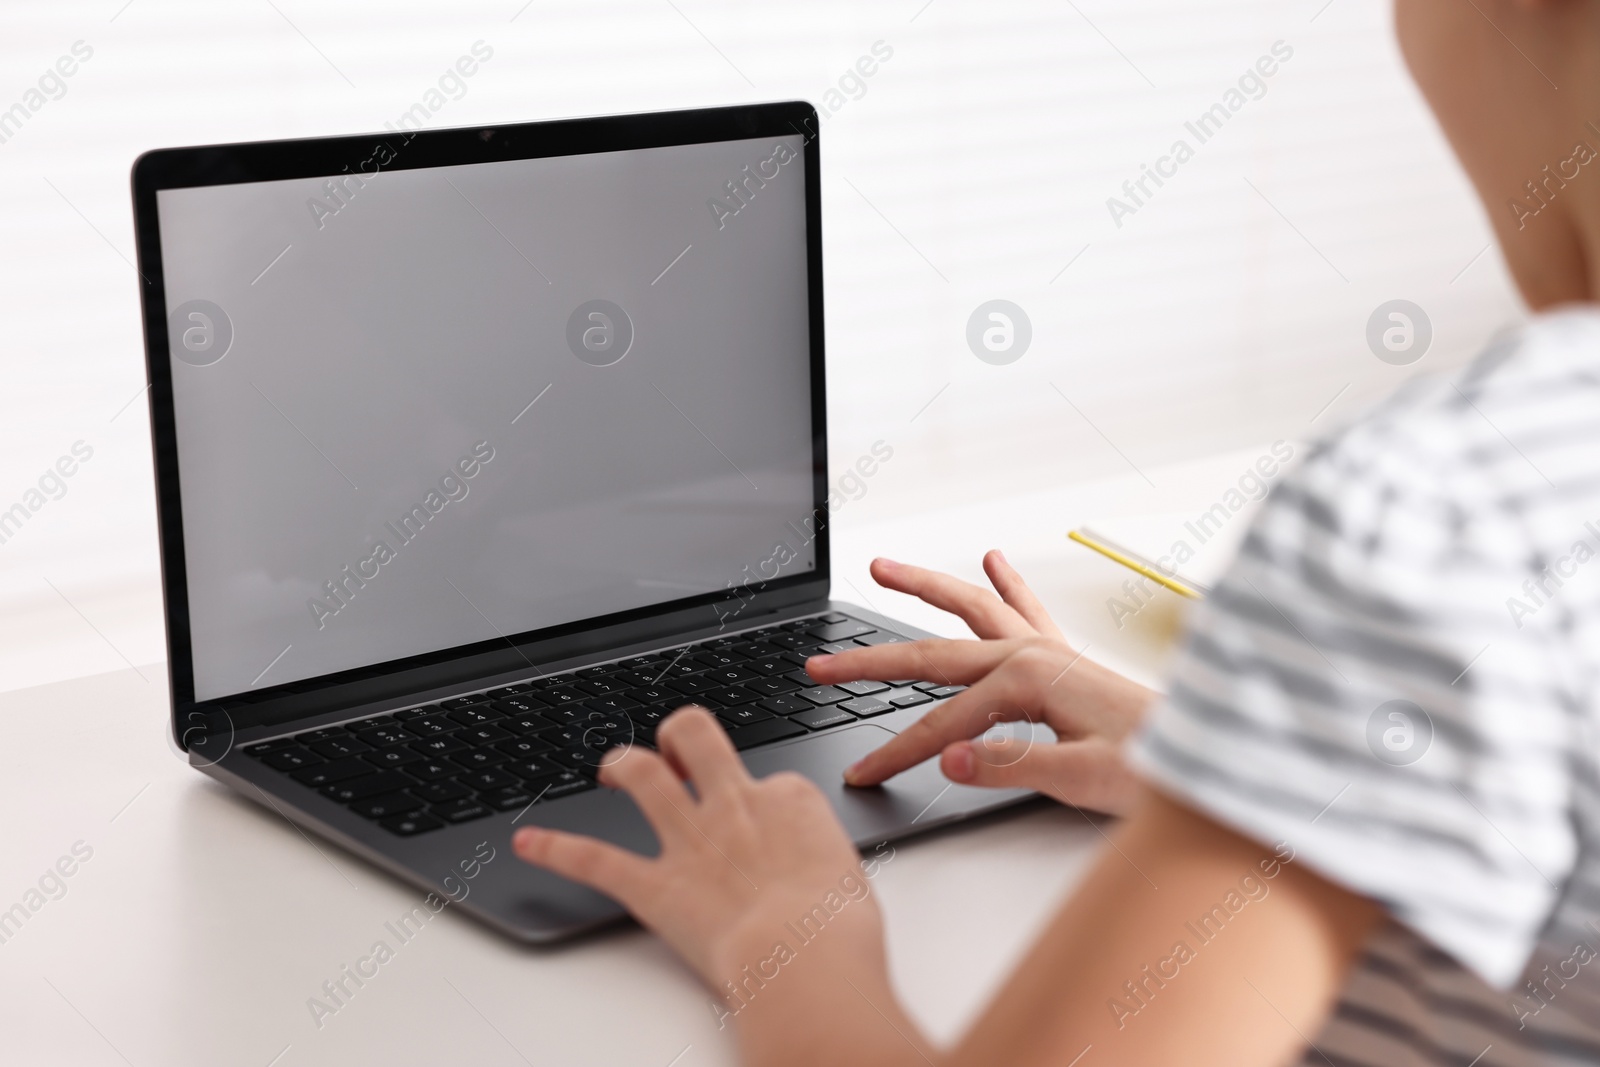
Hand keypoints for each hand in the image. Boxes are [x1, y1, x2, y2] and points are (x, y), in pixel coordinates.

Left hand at [513, 708, 886, 989]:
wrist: (805, 959)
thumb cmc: (836, 928)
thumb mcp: (849, 874)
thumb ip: (818, 856)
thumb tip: (813, 869)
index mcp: (787, 799)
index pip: (767, 779)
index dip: (761, 799)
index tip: (764, 828)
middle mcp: (732, 805)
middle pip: (696, 736)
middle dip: (679, 733)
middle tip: (673, 746)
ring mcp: (689, 840)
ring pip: (641, 773)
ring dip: (620, 764)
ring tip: (611, 767)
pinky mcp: (654, 885)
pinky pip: (594, 858)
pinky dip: (555, 848)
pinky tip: (528, 842)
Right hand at [806, 552, 1154, 814]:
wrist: (1210, 759)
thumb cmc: (1155, 771)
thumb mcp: (1081, 780)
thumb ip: (1009, 766)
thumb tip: (945, 758)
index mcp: (1027, 681)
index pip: (940, 725)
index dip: (895, 752)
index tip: (860, 775)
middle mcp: (1031, 654)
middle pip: (933, 655)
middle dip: (871, 660)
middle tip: (819, 665)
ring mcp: (1046, 650)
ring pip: (970, 608)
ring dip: (924, 587)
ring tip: (881, 566)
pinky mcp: (1063, 658)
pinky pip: (1024, 610)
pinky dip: (1005, 583)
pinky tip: (991, 558)